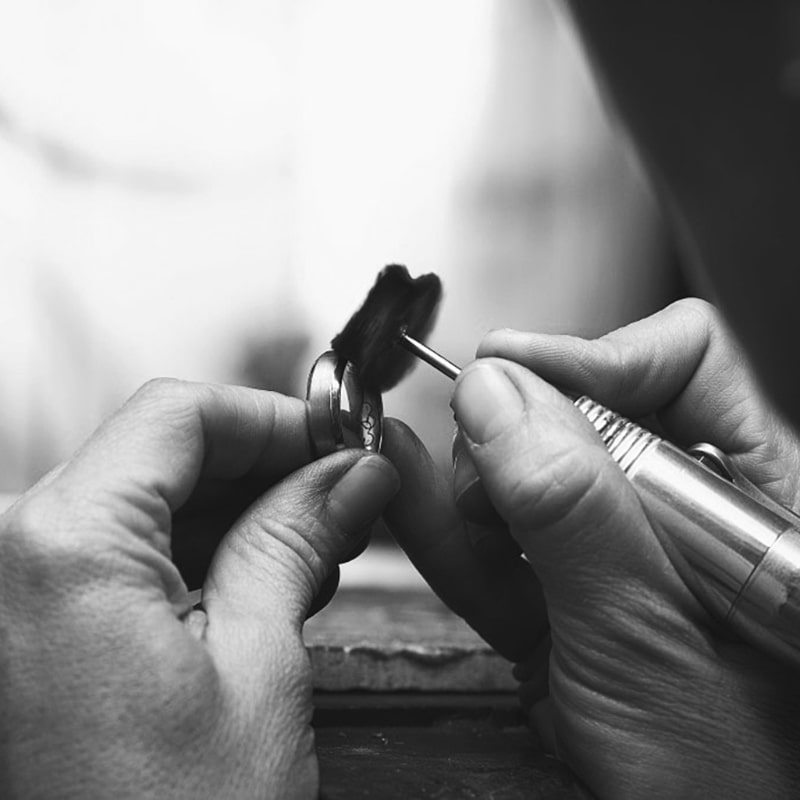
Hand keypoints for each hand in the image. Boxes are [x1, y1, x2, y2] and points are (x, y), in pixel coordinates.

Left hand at [0, 379, 399, 798]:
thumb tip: (351, 473)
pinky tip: (260, 579)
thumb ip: (299, 540)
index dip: (272, 417)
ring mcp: (17, 592)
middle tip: (345, 496)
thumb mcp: (260, 669)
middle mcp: (13, 554)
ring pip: (147, 499)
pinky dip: (197, 551)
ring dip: (237, 510)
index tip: (336, 439)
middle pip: (161, 452)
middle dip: (264, 466)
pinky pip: (124, 550)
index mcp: (58, 544)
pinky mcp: (35, 627)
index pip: (179, 413)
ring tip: (315, 548)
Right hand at [385, 299, 799, 798]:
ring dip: (474, 483)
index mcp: (751, 497)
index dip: (594, 359)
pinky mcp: (563, 601)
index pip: (681, 363)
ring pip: (528, 477)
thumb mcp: (648, 634)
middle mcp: (682, 514)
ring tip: (444, 497)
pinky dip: (453, 532)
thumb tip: (498, 397)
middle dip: (517, 430)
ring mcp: (616, 558)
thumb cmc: (731, 780)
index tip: (513, 373)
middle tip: (478, 462)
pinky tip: (414, 500)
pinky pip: (499, 547)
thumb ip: (572, 510)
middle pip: (586, 413)